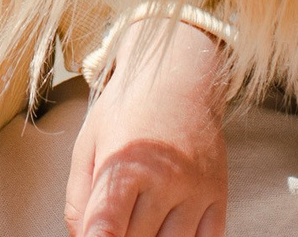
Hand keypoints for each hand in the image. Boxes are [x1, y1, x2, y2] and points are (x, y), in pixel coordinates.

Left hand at [64, 21, 227, 236]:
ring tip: (141, 214)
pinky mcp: (219, 194)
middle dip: (120, 236)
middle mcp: (164, 180)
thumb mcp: (88, 144)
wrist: (178, 76)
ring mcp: (196, 190)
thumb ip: (79, 199)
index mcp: (124, 165)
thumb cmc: (125, 110)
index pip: (107, 226)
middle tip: (117, 215)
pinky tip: (168, 226)